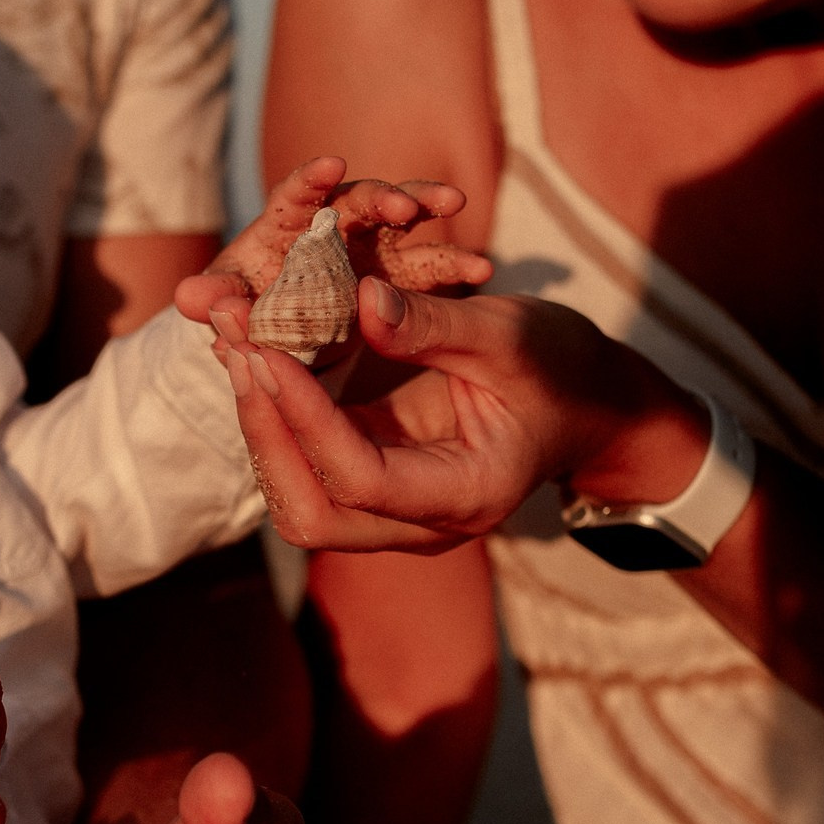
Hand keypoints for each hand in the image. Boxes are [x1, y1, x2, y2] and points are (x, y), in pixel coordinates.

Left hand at [183, 157, 493, 371]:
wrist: (281, 334)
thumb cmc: (251, 308)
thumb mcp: (233, 306)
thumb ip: (216, 301)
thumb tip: (189, 295)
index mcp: (288, 224)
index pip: (297, 194)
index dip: (310, 180)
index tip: (329, 166)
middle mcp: (335, 225)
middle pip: (362, 199)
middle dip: (385, 195)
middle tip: (408, 203)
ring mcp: (372, 247)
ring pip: (405, 222)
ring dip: (430, 209)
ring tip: (457, 205)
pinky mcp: (399, 275)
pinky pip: (429, 267)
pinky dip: (454, 265)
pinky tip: (484, 272)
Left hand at [201, 278, 708, 550]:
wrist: (589, 404)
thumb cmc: (563, 369)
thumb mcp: (510, 336)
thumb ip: (435, 325)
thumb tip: (359, 298)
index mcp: (467, 494)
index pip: (363, 478)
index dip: (308, 420)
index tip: (269, 354)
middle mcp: (425, 525)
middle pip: (314, 514)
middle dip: (266, 434)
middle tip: (237, 350)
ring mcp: (397, 513)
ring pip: (299, 498)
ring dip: (261, 425)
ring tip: (234, 343)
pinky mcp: (376, 484)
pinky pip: (309, 466)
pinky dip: (279, 417)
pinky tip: (257, 355)